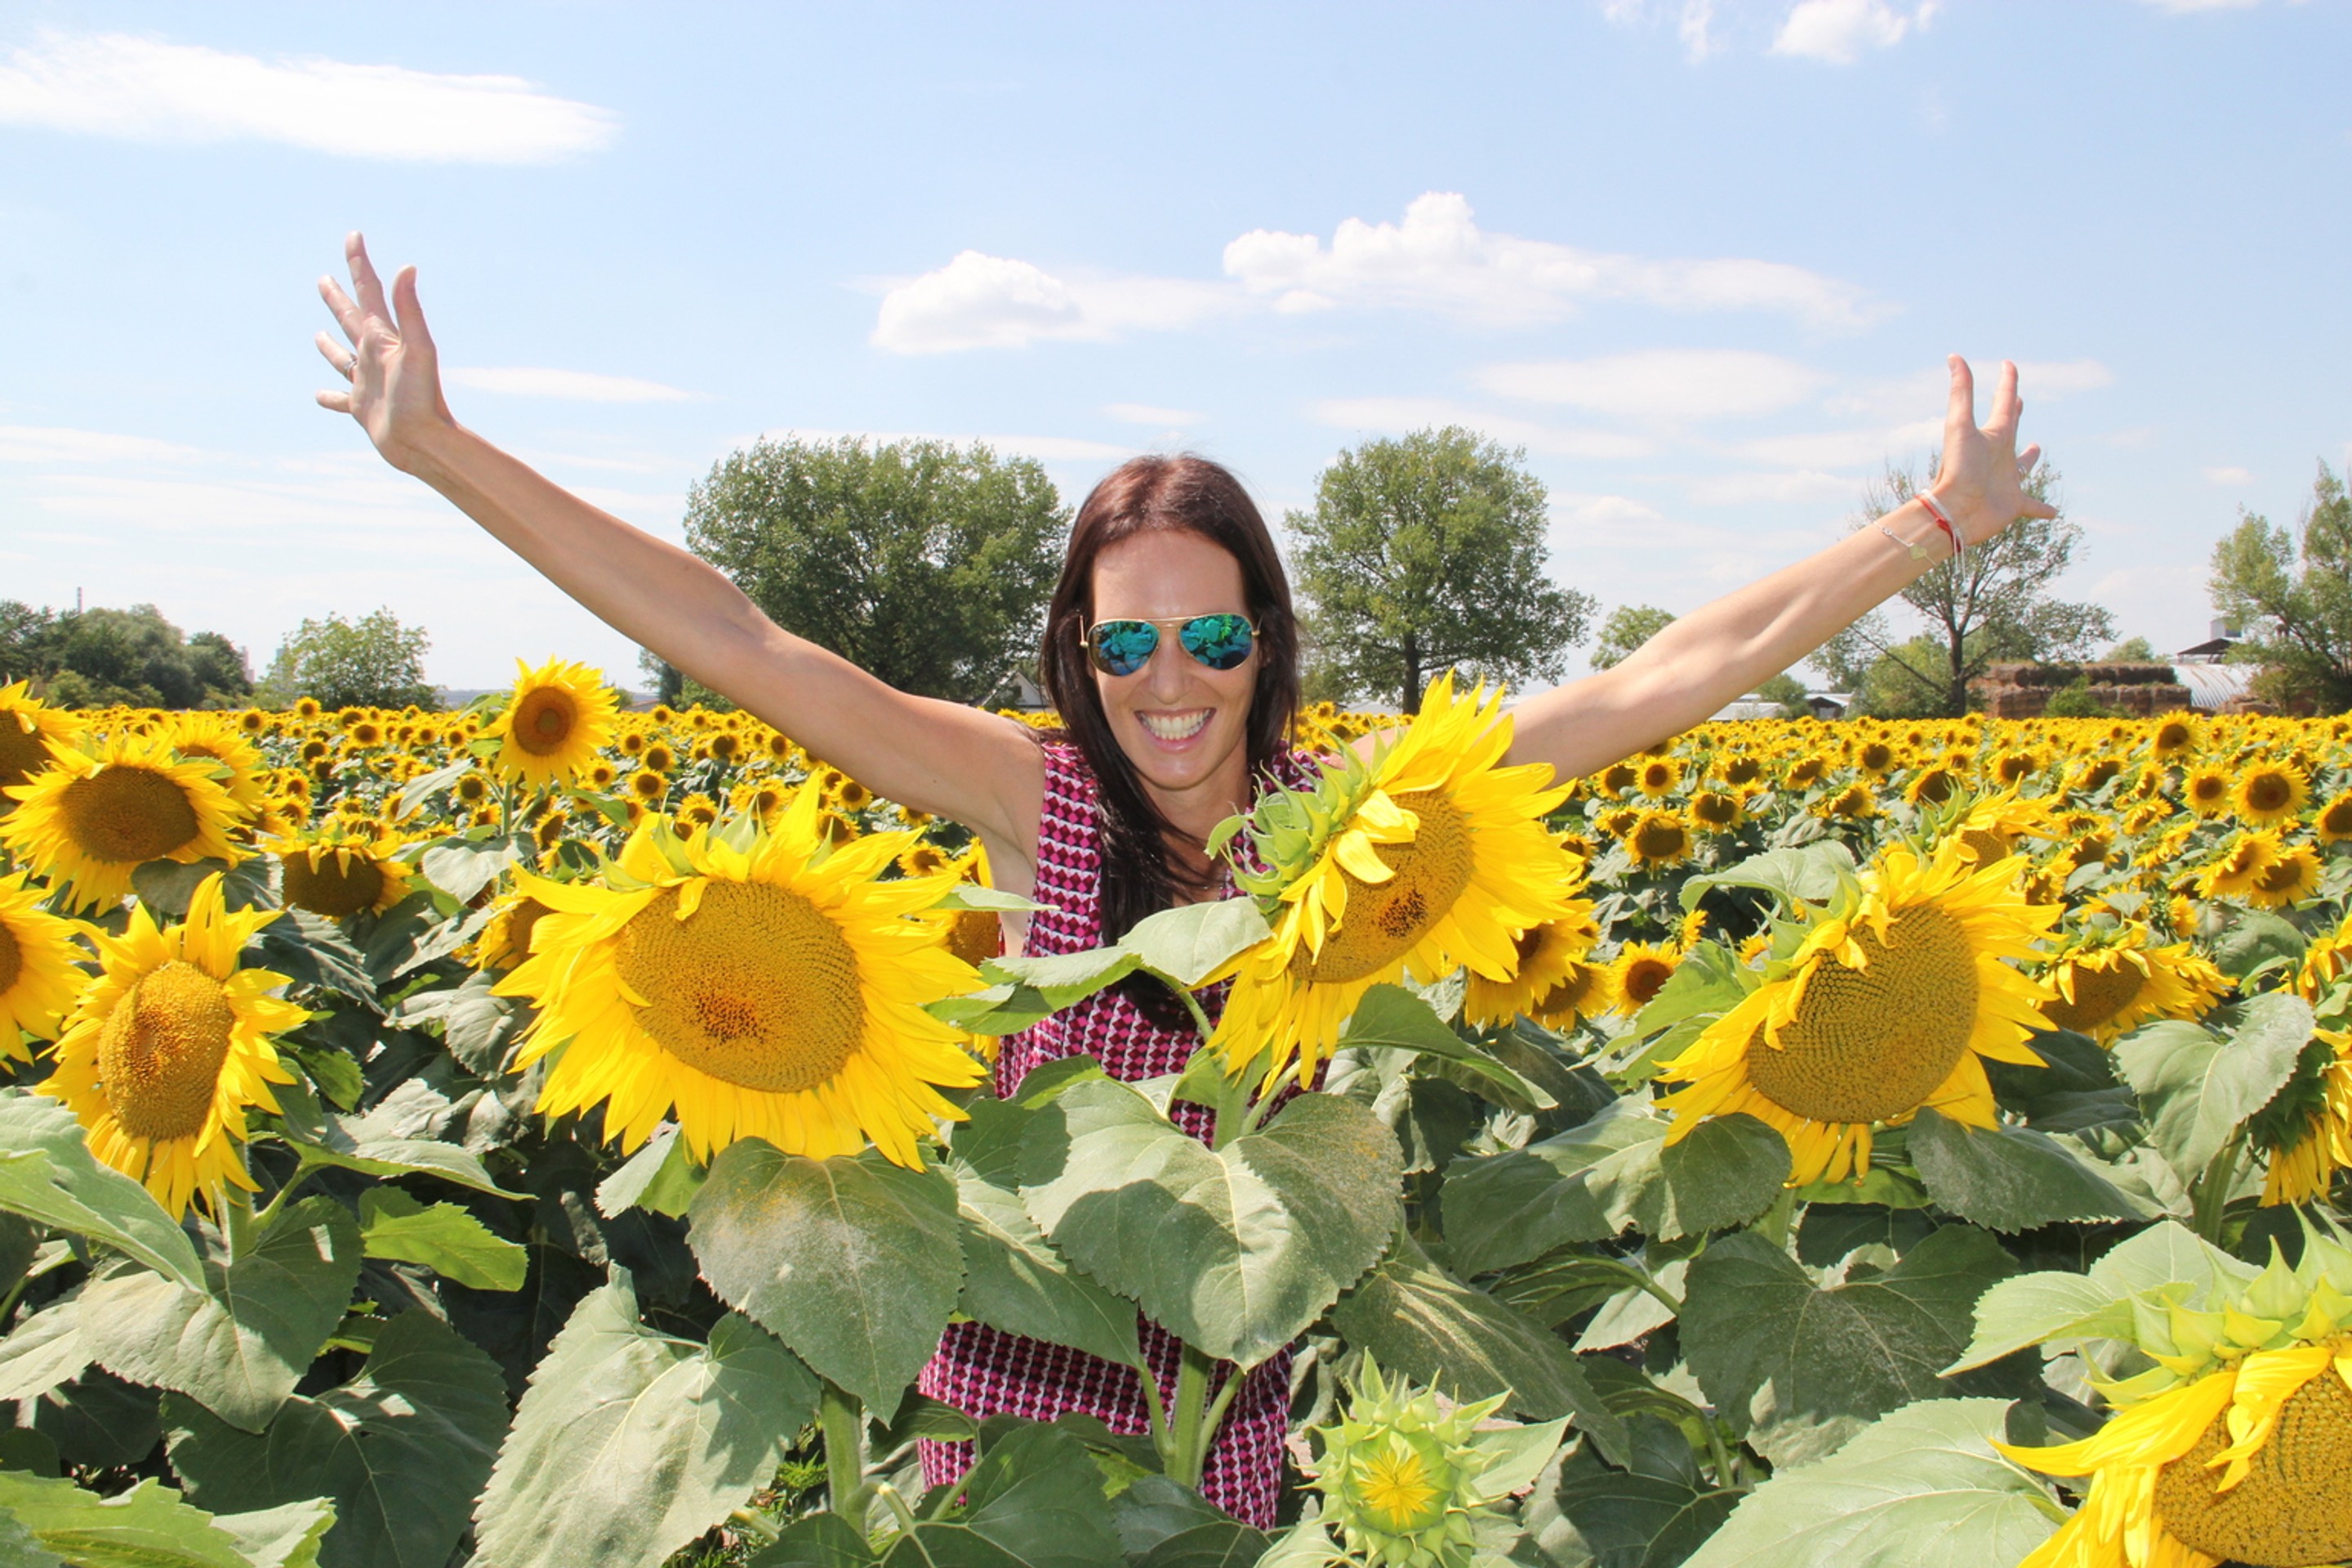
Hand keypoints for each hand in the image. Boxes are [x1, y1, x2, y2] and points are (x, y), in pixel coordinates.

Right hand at [314, 232, 452, 471]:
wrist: (424, 442)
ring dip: (329, 346)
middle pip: (350, 320)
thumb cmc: (422, 398)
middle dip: (338, 298)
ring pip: (341, 358)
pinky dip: (329, 397)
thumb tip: (408, 267)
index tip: (354, 236)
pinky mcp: (363, 409)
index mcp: (384, 339)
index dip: (359, 263)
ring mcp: (367, 383)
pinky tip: (319, 396)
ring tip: (317, 334)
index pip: (369, 292)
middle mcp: (375, 357)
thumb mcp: (417, 349)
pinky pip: (340, 400)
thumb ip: (410, 310)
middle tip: (323, 278)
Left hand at [1930, 355, 2056, 544]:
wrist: (1955, 511)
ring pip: (2023, 466)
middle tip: (2021, 402)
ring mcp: (2007, 480)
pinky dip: (2043, 509)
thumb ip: (1962, 391)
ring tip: (2037, 449)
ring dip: (2030, 459)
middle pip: (2011, 430)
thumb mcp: (1960, 425)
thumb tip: (1953, 355)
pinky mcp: (2013, 504)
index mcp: (1992, 436)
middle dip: (2016, 415)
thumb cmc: (1958, 469)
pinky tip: (2054, 513)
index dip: (2007, 383)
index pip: (2003, 403)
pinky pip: (2033, 506)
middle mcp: (2000, 456)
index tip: (2009, 365)